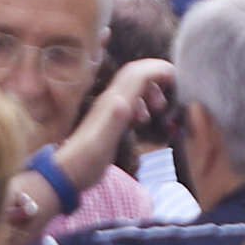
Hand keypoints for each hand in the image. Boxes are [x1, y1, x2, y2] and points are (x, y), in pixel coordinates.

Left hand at [62, 56, 174, 180]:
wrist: (67, 175)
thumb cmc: (85, 160)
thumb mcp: (102, 141)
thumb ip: (114, 119)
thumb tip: (124, 100)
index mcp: (113, 101)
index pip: (138, 73)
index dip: (158, 69)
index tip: (177, 76)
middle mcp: (111, 101)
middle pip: (136, 75)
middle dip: (156, 77)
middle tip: (169, 94)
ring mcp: (109, 111)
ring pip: (133, 88)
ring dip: (150, 91)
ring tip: (158, 109)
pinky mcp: (109, 123)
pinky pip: (130, 103)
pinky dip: (142, 105)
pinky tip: (142, 121)